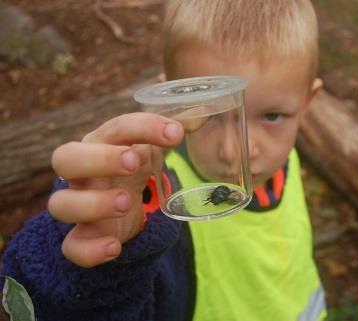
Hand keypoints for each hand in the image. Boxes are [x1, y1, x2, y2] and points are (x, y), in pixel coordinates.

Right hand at [48, 113, 183, 267]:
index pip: (115, 129)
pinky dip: (90, 249)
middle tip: (132, 162)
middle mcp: (82, 173)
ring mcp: (78, 206)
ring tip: (125, 202)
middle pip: (66, 158)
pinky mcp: (81, 238)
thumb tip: (200, 116)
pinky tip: (114, 247)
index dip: (142, 127)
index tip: (174, 133)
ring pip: (61, 203)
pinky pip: (71, 247)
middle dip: (99, 158)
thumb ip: (169, 133)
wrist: (117, 207)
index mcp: (102, 144)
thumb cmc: (131, 168)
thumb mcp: (150, 148)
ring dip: (93, 203)